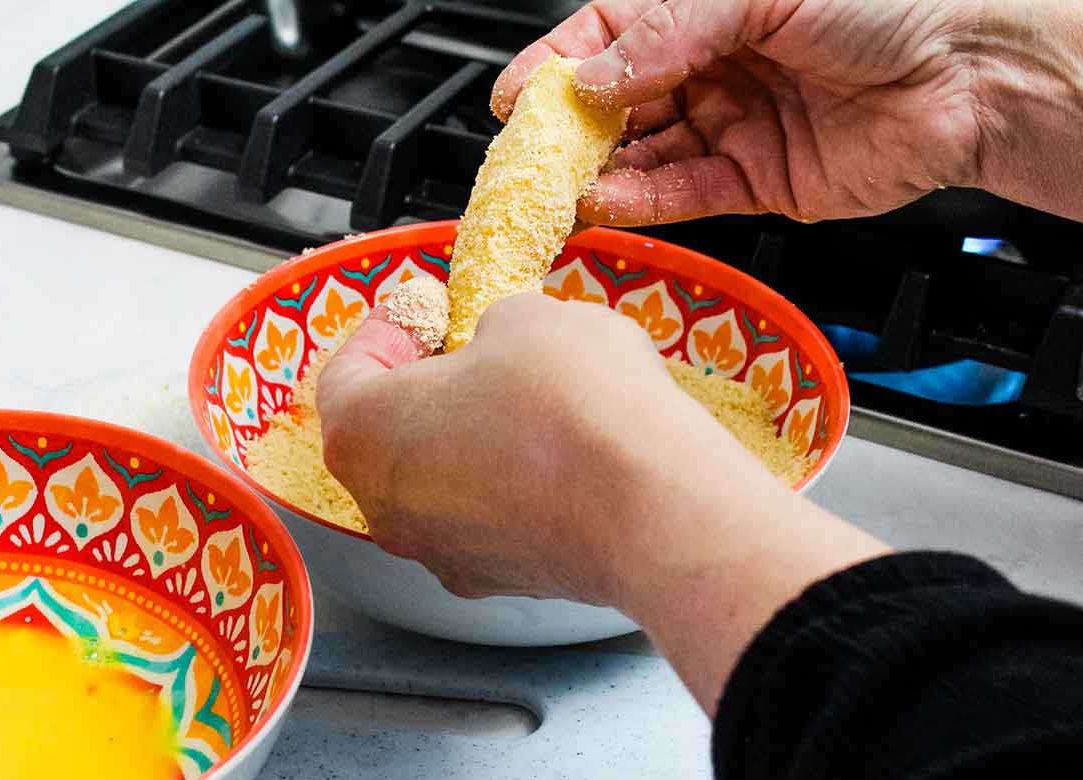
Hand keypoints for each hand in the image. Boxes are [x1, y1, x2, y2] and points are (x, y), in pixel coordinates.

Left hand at [318, 294, 888, 711]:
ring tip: (526, 396)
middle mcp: (388, 508)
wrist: (652, 508)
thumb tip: (499, 342)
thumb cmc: (571, 405)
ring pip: (440, 481)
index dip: (386, 328)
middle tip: (471, 348)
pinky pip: (489, 517)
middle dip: (431, 385)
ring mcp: (443, 554)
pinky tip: (558, 450)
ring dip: (470, 436)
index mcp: (364, 435)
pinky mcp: (501, 579)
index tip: (422, 306)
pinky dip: (509, 482)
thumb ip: (489, 326)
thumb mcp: (525, 317)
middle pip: (391, 433)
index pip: (346, 373)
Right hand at [492, 0, 986, 224]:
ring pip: (644, 156)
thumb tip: (591, 75)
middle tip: (530, 158)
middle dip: (570, 131)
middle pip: (617, 104)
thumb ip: (669, 34)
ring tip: (560, 190)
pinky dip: (644, 203)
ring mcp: (730, 126)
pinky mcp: (754, 182)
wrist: (971, 73)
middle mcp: (712, 68)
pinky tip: (608, 204)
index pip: (608, 37)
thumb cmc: (889, 2)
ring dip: (599, 174)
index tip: (515, 97)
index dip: (556, 65)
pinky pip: (685, 195)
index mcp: (707, 10)